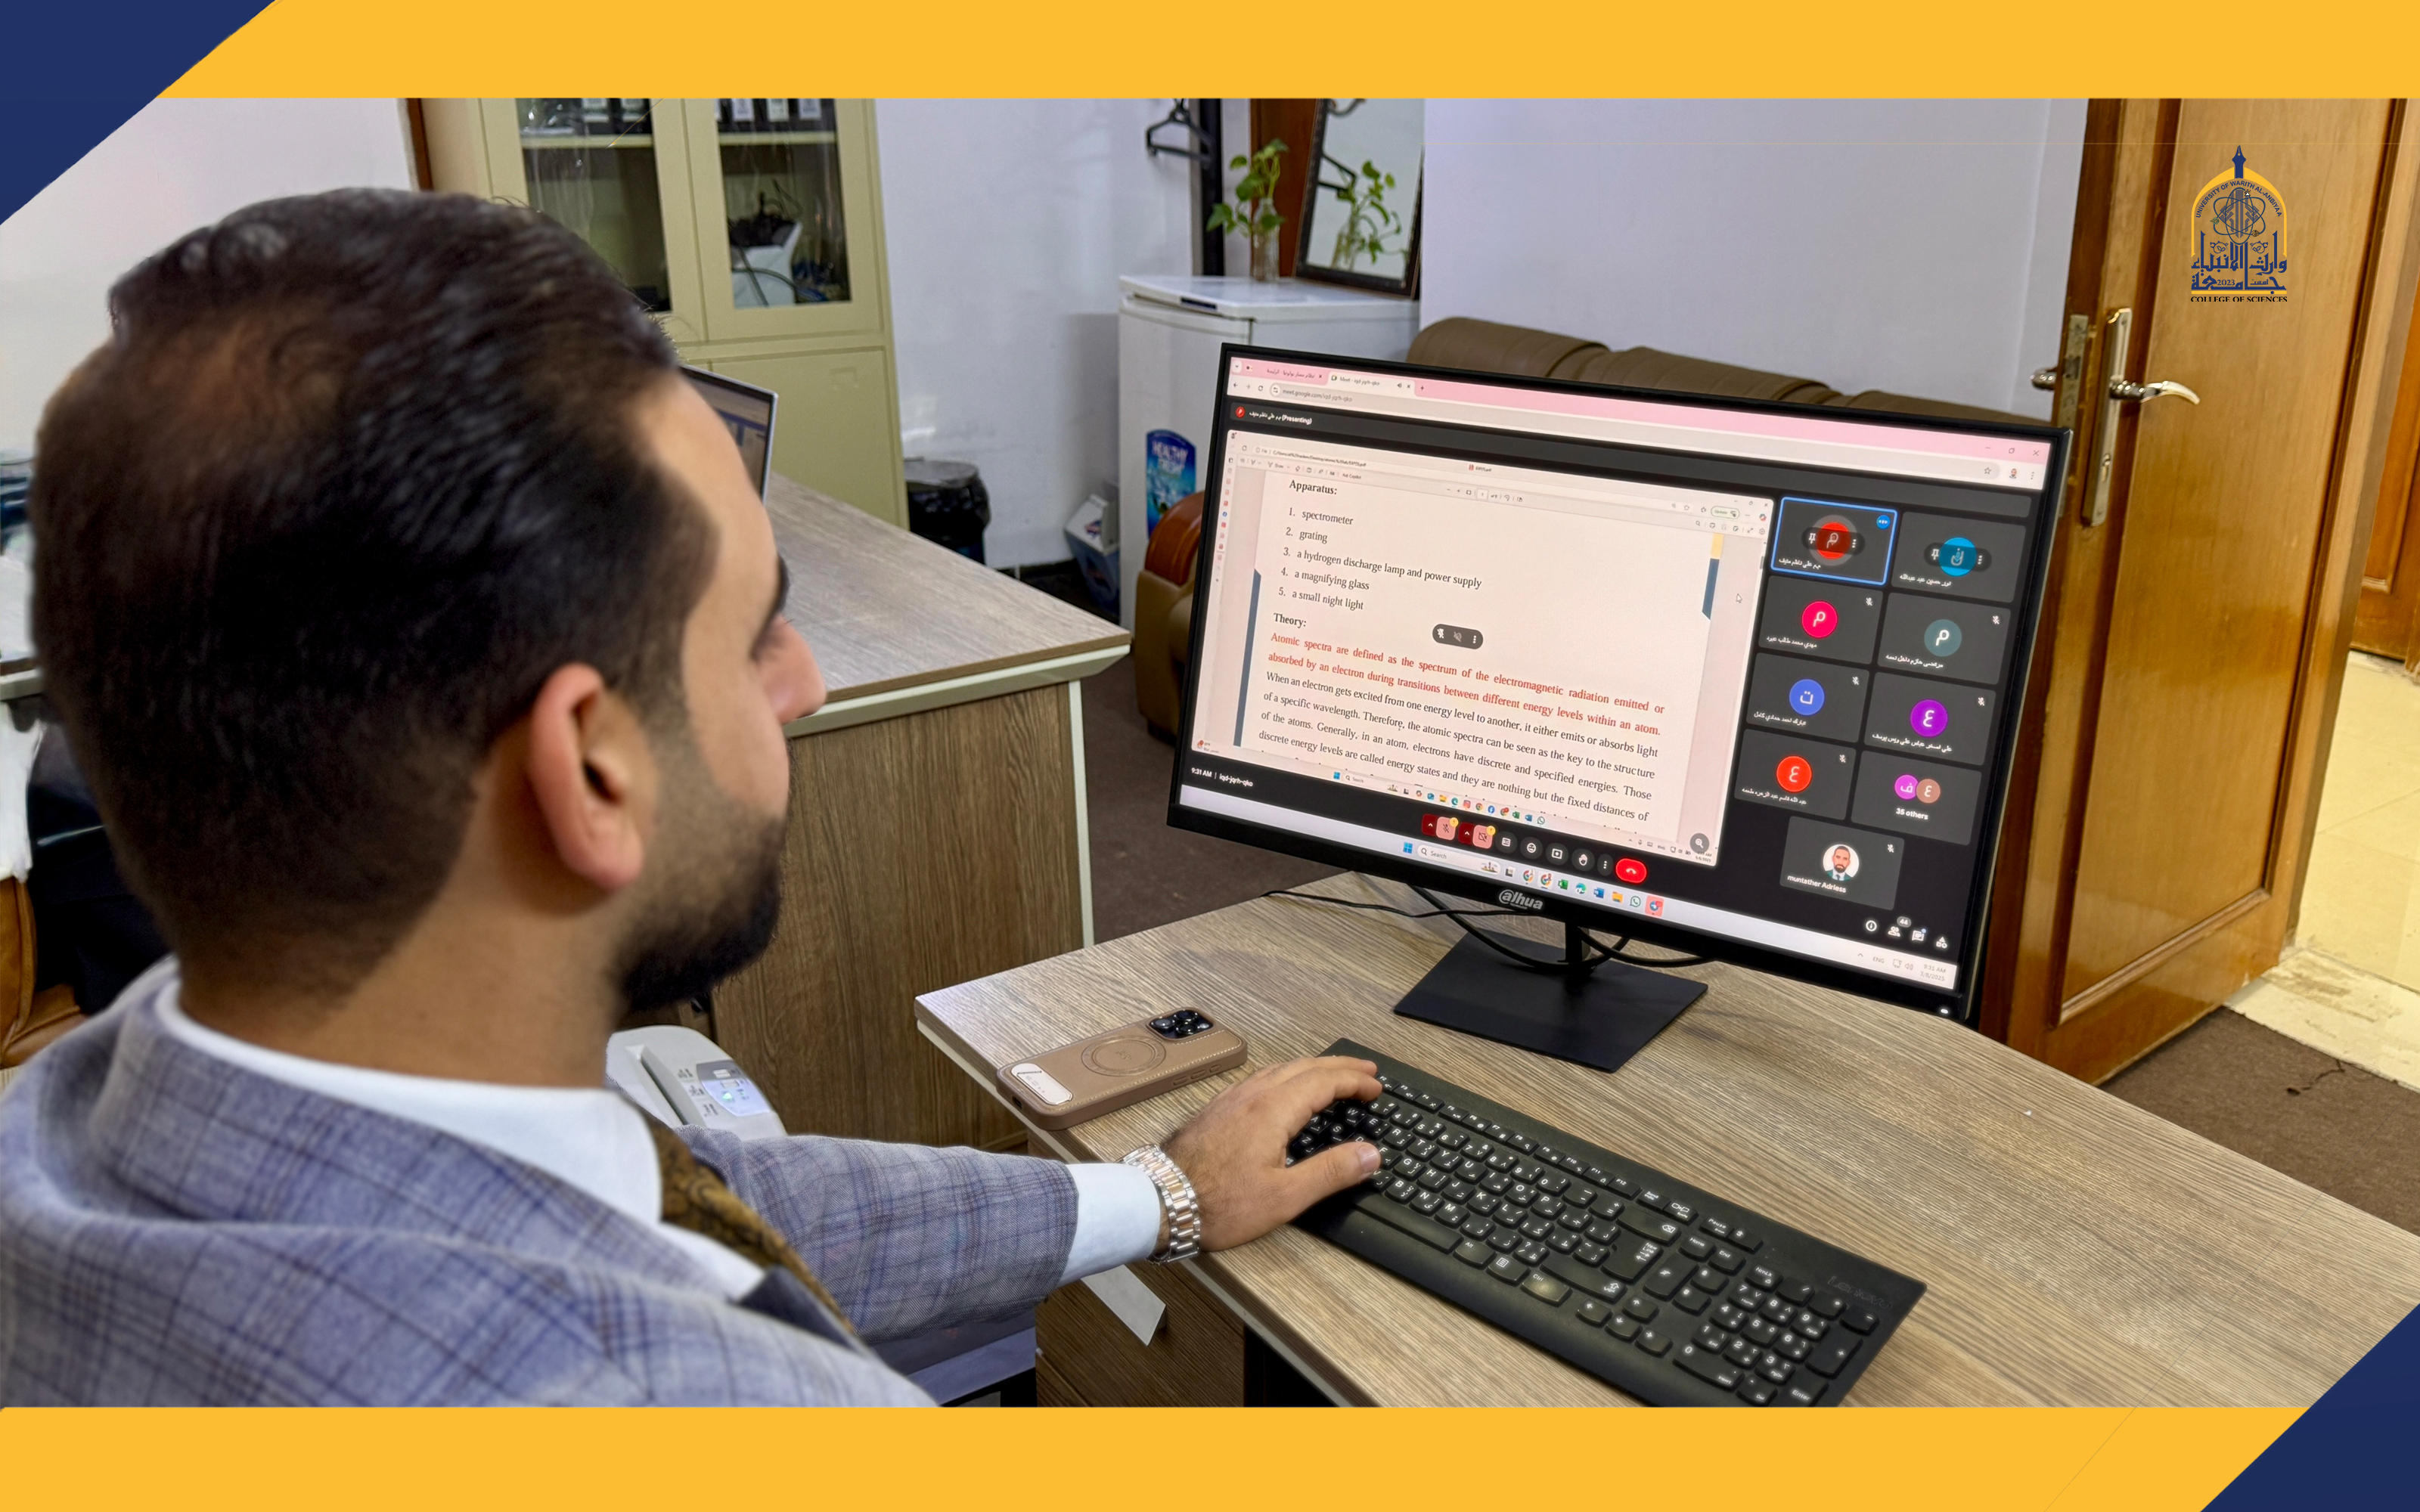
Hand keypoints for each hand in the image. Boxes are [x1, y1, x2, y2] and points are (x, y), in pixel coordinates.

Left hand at [1161, 1055, 1381, 1250]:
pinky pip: (1260, 1079)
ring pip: (1280, 1069)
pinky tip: (1284, 1090)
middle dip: (1339, 1066)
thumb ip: (1331, 1172)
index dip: (1355, 1081)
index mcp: (1273, 1110)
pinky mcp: (1216, 1110)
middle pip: (1304, 1067)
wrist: (1158, 1202)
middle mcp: (1252, 1095)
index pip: (1324, 1081)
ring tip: (1332, 1076)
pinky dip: (1286, 1076)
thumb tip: (1370, 1154)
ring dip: (1312, 1068)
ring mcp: (1231, 1099)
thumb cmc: (1220, 1204)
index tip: (1377, 1086)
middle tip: (1365, 1070)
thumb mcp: (1285, 1196)